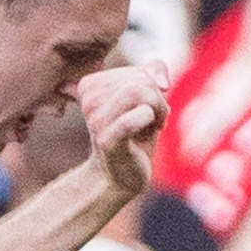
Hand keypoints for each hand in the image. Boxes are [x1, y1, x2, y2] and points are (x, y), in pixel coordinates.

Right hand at [75, 63, 170, 199]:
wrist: (120, 178)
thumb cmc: (135, 137)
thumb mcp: (145, 98)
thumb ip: (152, 73)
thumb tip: (162, 81)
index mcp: (90, 86)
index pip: (137, 72)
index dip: (153, 88)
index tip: (147, 108)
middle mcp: (89, 101)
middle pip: (140, 80)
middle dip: (158, 99)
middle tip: (155, 119)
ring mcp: (96, 121)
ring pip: (138, 91)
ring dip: (158, 108)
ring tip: (155, 125)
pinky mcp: (107, 141)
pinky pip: (132, 118)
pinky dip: (151, 121)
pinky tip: (153, 131)